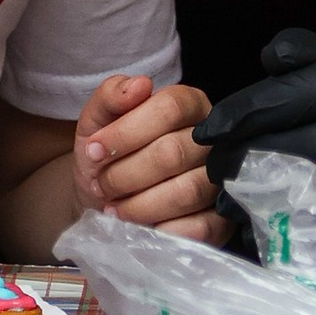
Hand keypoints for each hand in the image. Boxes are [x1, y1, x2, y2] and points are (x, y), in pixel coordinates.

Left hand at [74, 72, 223, 239]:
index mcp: (189, 105)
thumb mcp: (97, 121)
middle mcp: (213, 140)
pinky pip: (198, 228)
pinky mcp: (222, 221)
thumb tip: (139, 84)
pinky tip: (141, 227)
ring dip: (138, 205)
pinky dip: (161, 229)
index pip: (169, 108)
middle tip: (101, 186)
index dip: (126, 132)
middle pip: (173, 153)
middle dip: (124, 174)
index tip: (93, 151)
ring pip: (186, 192)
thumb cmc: (108, 154)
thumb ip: (110, 96)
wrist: (105, 199)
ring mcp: (222, 181)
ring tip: (114, 207)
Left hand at [194, 25, 315, 258]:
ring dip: (258, 193)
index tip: (210, 125)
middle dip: (250, 153)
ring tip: (223, 193)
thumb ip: (311, 59)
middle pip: (314, 143)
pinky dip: (279, 227)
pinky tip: (250, 221)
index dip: (256, 104)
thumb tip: (270, 56)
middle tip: (213, 163)